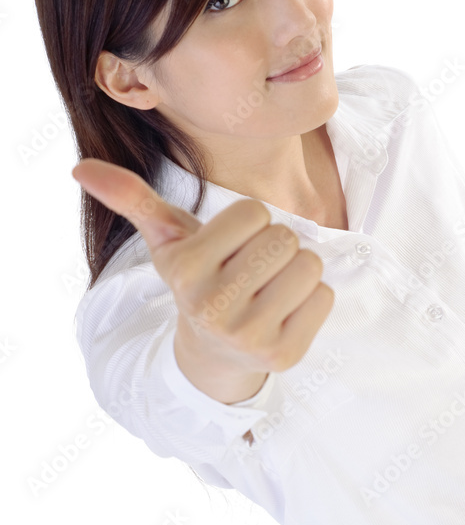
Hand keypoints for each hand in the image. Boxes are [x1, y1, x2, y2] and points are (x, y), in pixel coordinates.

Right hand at [71, 158, 334, 377]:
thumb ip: (133, 200)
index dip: (250, 223)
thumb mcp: (168, 241)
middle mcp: (211, 306)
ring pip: (310, 265)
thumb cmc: (200, 280)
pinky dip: (313, 299)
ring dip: (298, 271)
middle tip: (254, 269)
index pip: (253, 212)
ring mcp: (247, 336)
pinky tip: (284, 312)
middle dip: (276, 246)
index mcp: (185, 269)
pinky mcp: (282, 355)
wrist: (215, 353)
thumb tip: (80, 169)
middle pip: (284, 237)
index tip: (232, 247)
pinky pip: (324, 296)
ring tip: (270, 288)